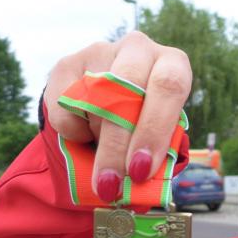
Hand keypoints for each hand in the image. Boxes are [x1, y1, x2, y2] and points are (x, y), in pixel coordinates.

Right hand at [44, 32, 192, 201]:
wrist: (106, 112)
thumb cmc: (144, 129)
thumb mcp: (157, 141)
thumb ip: (154, 157)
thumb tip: (141, 188)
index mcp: (173, 64)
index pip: (169, 86)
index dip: (154, 129)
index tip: (140, 169)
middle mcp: (139, 49)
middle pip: (126, 91)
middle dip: (117, 145)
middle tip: (109, 183)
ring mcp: (101, 51)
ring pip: (93, 100)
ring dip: (97, 141)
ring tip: (105, 159)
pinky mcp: (66, 63)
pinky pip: (63, 105)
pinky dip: (72, 131)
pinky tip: (86, 134)